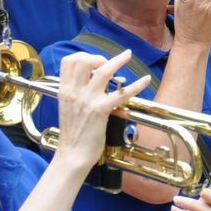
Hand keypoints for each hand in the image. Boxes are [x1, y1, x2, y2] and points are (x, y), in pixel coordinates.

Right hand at [52, 50, 147, 168]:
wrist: (72, 155)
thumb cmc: (72, 135)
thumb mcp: (65, 109)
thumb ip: (73, 95)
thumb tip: (85, 85)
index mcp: (64, 91)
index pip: (68, 61)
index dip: (82, 56)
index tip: (92, 61)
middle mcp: (74, 92)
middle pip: (84, 60)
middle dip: (98, 56)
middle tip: (107, 63)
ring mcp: (87, 100)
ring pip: (103, 71)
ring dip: (118, 60)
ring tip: (127, 55)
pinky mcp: (100, 110)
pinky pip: (121, 93)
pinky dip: (137, 85)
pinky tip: (145, 80)